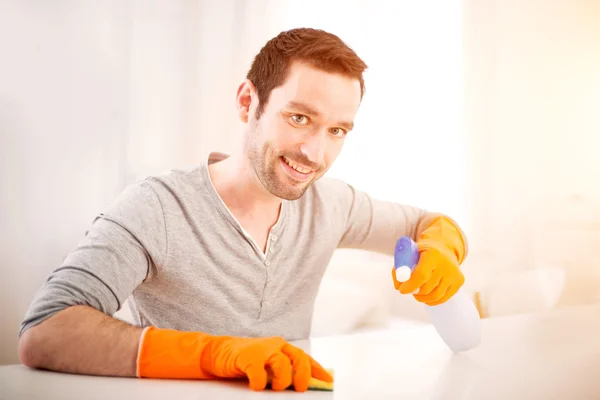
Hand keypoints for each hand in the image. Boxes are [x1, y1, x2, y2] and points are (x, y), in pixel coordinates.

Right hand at [204, 335, 331, 390]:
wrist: (218, 351)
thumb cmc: (246, 359)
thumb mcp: (268, 363)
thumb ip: (283, 370)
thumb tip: (300, 385)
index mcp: (282, 347)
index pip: (305, 358)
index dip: (318, 370)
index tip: (328, 381)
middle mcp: (275, 346)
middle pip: (298, 357)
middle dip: (303, 375)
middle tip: (300, 389)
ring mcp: (261, 350)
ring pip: (282, 363)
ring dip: (283, 379)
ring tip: (277, 388)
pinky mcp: (247, 357)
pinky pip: (258, 371)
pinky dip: (260, 382)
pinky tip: (257, 386)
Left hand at [392, 245, 464, 305]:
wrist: (443, 248)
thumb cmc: (422, 253)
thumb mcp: (410, 253)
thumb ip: (401, 267)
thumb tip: (398, 286)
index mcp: (433, 254)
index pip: (421, 275)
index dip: (410, 285)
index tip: (402, 289)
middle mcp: (446, 264)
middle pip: (427, 288)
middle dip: (414, 292)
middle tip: (409, 289)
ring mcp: (454, 274)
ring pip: (435, 296)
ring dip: (422, 298)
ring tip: (417, 292)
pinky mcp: (459, 281)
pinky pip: (443, 298)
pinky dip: (432, 300)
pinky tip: (426, 295)